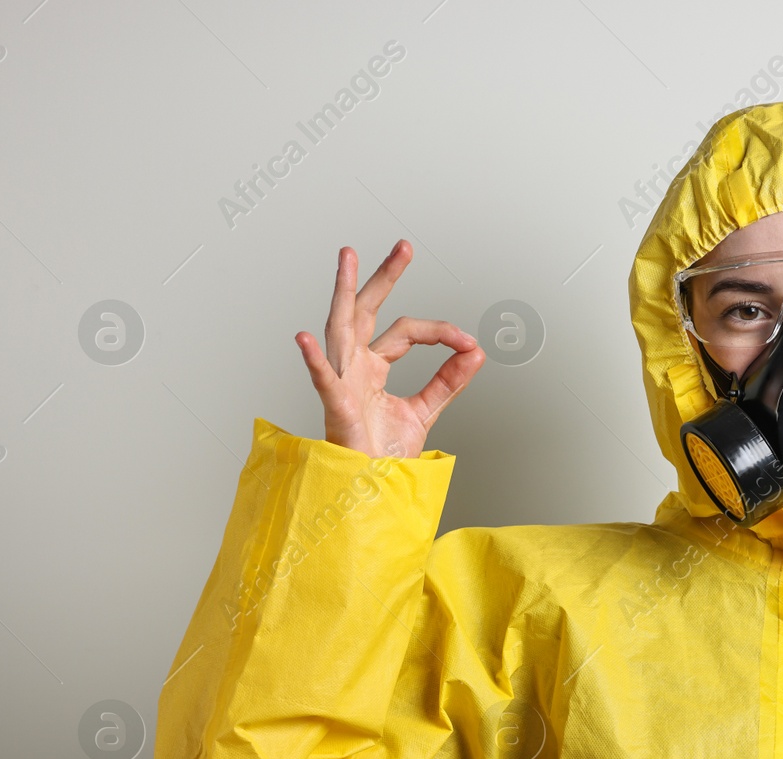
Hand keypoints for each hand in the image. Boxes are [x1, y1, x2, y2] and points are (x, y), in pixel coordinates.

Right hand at [295, 241, 484, 458]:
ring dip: (343, 292)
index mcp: (372, 366)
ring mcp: (342, 382)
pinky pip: (322, 380)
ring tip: (347, 259)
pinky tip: (305, 339)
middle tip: (403, 248)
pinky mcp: (335, 407)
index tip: (466, 340)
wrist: (373, 486)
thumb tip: (477, 352)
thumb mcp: (425, 410)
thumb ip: (449, 381)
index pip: (405, 331)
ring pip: (341, 329)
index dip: (437, 332)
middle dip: (383, 277)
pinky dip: (314, 360)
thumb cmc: (384, 452)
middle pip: (366, 311)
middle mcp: (354, 366)